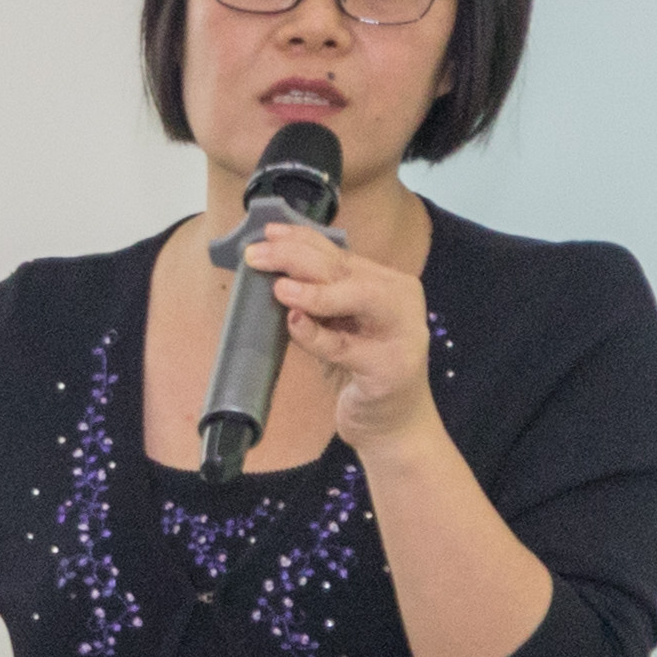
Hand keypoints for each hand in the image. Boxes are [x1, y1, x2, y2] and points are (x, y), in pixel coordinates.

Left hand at [237, 211, 435, 448]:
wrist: (392, 423)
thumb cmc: (360, 369)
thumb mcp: (338, 325)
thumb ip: (318, 295)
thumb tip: (270, 262)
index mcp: (387, 283)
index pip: (339, 253)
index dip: (301, 239)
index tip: (266, 233)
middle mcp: (399, 301)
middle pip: (343, 269)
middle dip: (296, 258)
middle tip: (256, 256)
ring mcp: (400, 334)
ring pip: (357, 298)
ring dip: (314, 292)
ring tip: (280, 289)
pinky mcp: (390, 369)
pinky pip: (346, 348)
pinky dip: (317, 335)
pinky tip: (295, 323)